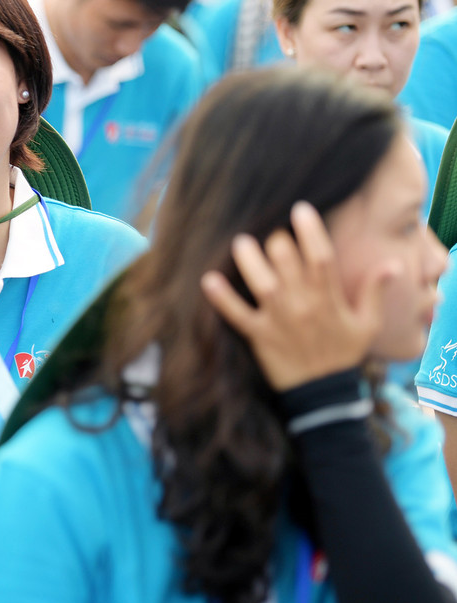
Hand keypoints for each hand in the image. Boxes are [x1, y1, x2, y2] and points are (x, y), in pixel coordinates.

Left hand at [201, 201, 394, 391]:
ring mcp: (278, 320)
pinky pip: (236, 315)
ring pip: (261, 283)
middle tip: (271, 232)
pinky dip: (222, 299)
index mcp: (328, 299)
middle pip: (287, 262)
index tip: (300, 209)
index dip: (310, 230)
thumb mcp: (368, 325)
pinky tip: (209, 280)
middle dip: (277, 240)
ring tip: (241, 242)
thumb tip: (393, 264)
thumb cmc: (344, 354)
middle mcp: (302, 305)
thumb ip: (374, 292)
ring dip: (250, 260)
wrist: (324, 394)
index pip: (321, 257)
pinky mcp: (258, 335)